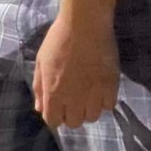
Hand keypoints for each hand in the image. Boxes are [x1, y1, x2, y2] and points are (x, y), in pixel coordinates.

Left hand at [33, 12, 119, 127]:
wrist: (84, 26)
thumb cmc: (58, 41)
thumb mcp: (41, 63)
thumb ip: (39, 87)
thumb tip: (40, 108)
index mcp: (53, 93)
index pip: (53, 122)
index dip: (54, 117)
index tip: (57, 109)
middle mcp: (74, 99)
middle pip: (74, 123)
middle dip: (71, 115)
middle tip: (73, 101)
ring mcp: (94, 94)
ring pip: (93, 117)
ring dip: (88, 109)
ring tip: (87, 95)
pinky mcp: (111, 86)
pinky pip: (109, 106)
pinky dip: (104, 101)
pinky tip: (100, 90)